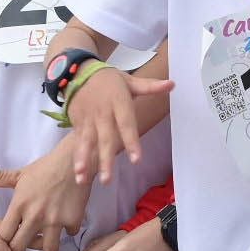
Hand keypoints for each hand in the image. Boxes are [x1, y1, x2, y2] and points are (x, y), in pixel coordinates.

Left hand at [0, 140, 94, 250]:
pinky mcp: (72, 220)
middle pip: (20, 247)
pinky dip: (68, 234)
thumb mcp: (20, 173)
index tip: (7, 246)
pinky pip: (69, 234)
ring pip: (48, 250)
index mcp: (19, 205)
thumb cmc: (45, 167)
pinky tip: (66, 233)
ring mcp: (54, 220)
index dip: (4, 243)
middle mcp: (34, 215)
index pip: (4, 235)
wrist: (74, 161)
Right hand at [64, 63, 168, 181]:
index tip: (136, 159)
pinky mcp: (78, 124)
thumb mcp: (129, 81)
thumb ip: (150, 86)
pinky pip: (78, 142)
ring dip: (85, 161)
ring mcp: (89, 120)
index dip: (131, 142)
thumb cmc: (108, 79)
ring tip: (83, 178)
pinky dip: (78, 157)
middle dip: (105, 159)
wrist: (77, 70)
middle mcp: (103, 114)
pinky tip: (78, 173)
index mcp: (118, 103)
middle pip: (105, 139)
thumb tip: (172, 84)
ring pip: (87, 143)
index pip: (126, 124)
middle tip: (107, 180)